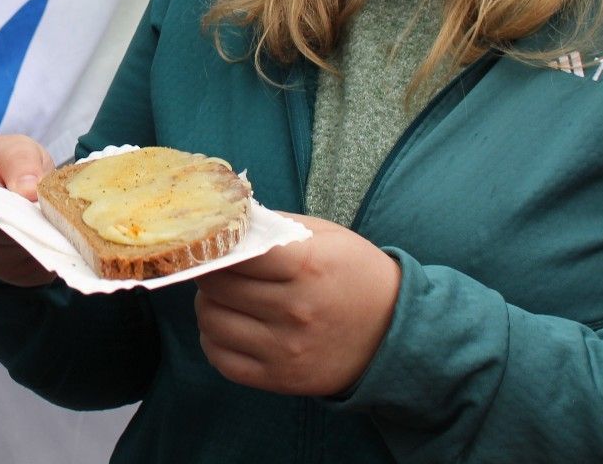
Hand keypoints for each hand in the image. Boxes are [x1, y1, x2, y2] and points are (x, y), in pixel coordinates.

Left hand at [195, 215, 399, 395]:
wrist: (394, 332)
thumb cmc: (354, 274)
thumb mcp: (324, 236)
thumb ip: (273, 227)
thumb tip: (225, 223)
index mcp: (307, 266)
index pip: (235, 251)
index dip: (217, 244)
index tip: (215, 242)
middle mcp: (295, 309)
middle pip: (216, 285)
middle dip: (210, 271)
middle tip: (217, 268)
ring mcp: (286, 349)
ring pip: (212, 321)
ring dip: (208, 304)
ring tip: (223, 297)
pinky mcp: (281, 379)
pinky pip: (222, 360)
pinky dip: (214, 340)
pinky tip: (228, 326)